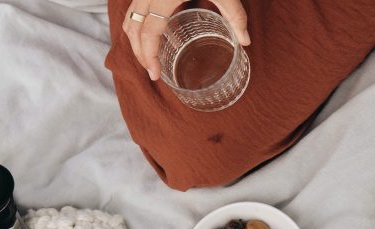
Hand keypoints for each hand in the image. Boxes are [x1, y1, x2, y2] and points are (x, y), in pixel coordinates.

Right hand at [121, 0, 249, 80]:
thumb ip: (234, 15)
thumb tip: (245, 41)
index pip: (148, 33)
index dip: (148, 57)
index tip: (155, 74)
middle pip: (133, 29)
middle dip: (139, 53)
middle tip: (151, 71)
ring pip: (129, 17)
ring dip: (134, 39)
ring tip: (147, 56)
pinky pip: (133, 7)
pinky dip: (136, 23)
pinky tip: (149, 32)